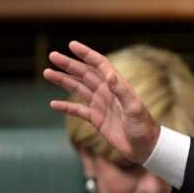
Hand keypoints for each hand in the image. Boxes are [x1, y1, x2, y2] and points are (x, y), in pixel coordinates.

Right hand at [43, 40, 161, 163]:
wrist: (146, 147)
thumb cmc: (144, 127)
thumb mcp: (134, 108)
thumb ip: (122, 91)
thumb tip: (109, 74)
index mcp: (117, 86)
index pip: (100, 65)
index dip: (86, 54)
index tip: (71, 45)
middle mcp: (107, 92)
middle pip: (85, 74)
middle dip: (69, 64)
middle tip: (52, 55)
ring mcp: (101, 105)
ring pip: (78, 88)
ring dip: (63, 81)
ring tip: (47, 73)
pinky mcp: (97, 119)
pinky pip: (78, 111)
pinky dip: (65, 107)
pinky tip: (53, 104)